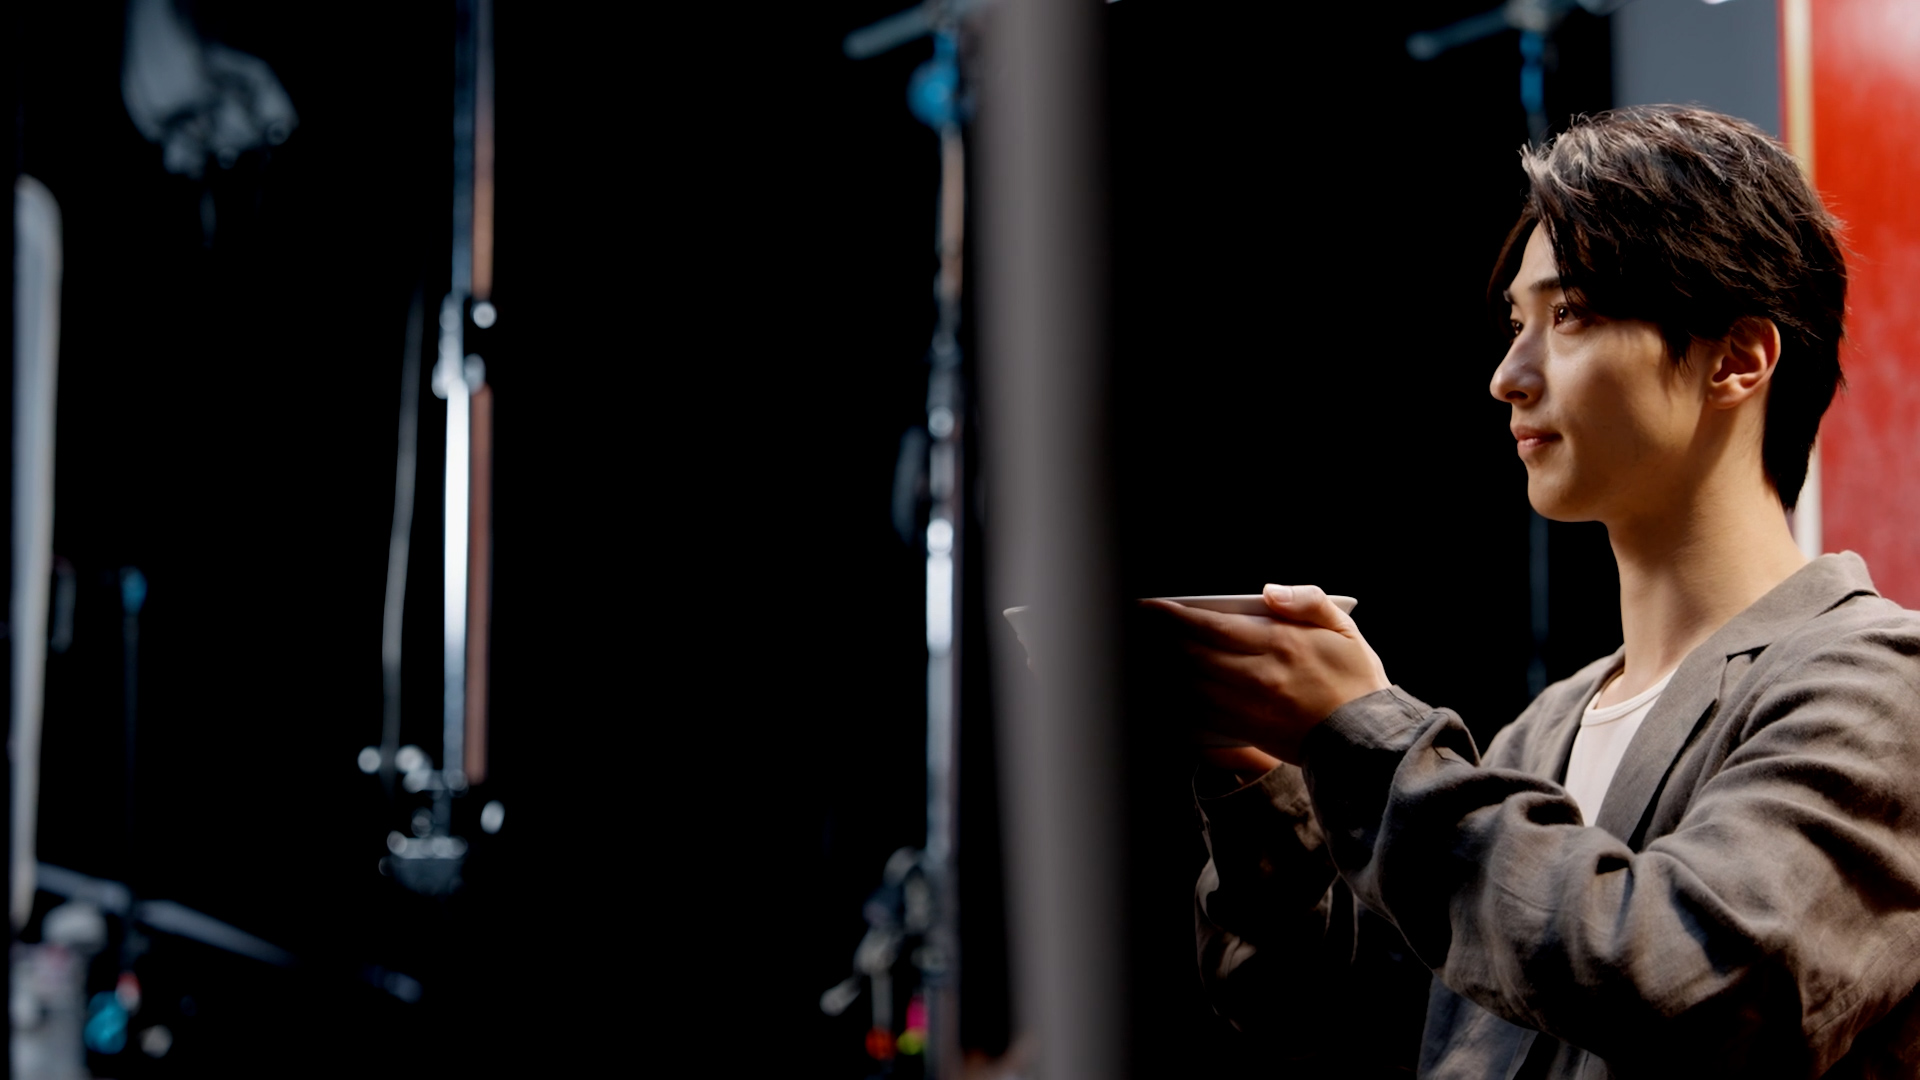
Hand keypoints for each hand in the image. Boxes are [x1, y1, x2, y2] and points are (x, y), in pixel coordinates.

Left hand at [1143, 584, 1389, 764]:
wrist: (1367, 737)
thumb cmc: (1356, 678)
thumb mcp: (1343, 629)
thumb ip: (1308, 601)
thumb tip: (1270, 591)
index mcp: (1282, 643)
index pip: (1213, 626)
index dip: (1175, 617)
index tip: (1151, 608)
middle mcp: (1261, 675)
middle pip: (1194, 654)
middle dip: (1160, 639)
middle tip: (1138, 628)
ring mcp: (1252, 706)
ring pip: (1192, 684)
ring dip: (1164, 668)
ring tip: (1146, 653)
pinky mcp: (1249, 730)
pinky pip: (1202, 714)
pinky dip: (1178, 699)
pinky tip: (1166, 688)